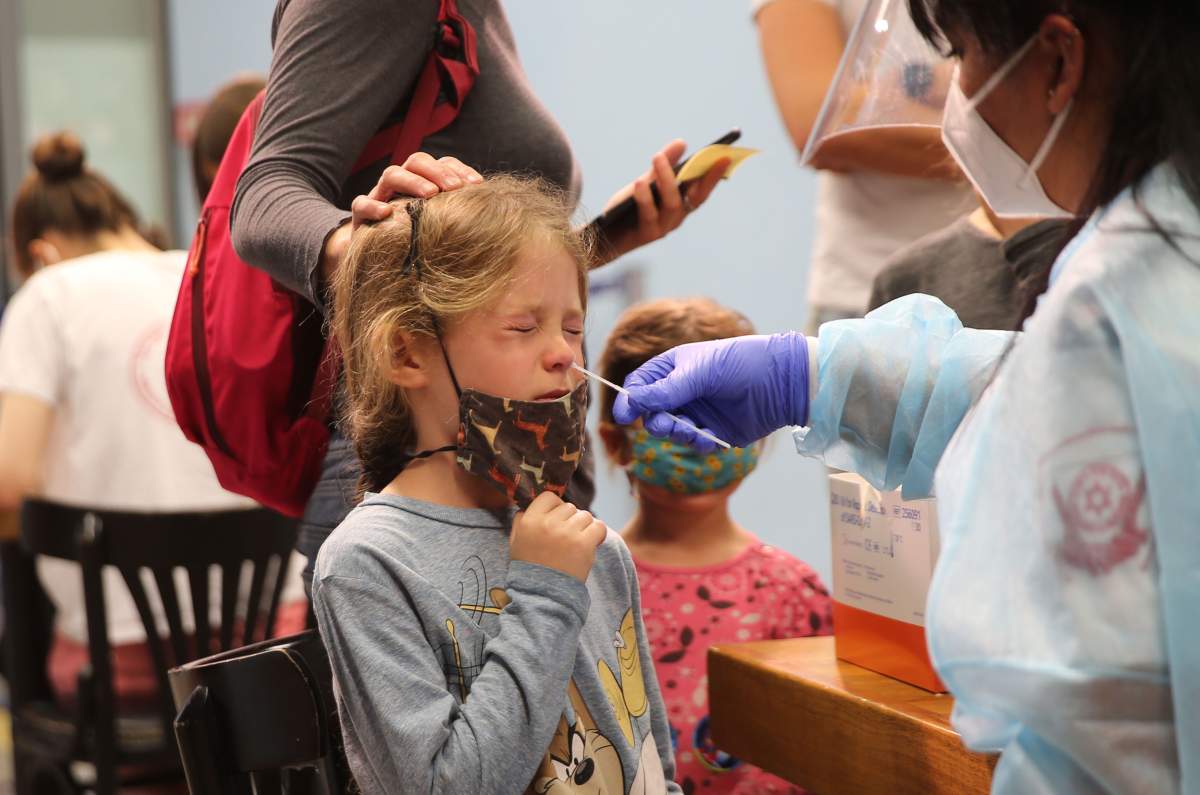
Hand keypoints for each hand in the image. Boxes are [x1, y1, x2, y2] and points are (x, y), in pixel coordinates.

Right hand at [320, 153, 482, 278]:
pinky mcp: (361, 217)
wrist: (378, 261)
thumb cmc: (418, 244)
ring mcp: (380, 197)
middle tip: (454, 188)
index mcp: (424, 183)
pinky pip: (361, 204)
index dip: (459, 170)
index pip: (442, 164)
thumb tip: (496, 224)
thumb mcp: (441, 231)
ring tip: (429, 194)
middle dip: (437, 171)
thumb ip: (460, 221)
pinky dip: (372, 206)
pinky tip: (387, 213)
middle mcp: (402, 185)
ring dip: (412, 180)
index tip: (477, 185)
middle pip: (417, 161)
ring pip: (391, 174)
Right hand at [510, 492, 607, 582]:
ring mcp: (566, 533)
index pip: (549, 497)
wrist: (543, 595)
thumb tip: (529, 504)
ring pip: (585, 515)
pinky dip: (598, 534)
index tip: (558, 520)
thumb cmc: (529, 568)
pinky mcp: (583, 543)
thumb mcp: (515, 542)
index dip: (556, 507)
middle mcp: (547, 523)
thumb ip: (520, 520)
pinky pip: (599, 526)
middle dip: (571, 520)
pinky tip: (592, 543)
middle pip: (569, 507)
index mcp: (529, 521)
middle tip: (567, 538)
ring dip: (584, 527)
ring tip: (577, 543)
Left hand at [593, 139, 728, 265]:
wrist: (603, 236)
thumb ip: (663, 166)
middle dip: (702, 177)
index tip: (725, 157)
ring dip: (667, 180)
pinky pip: (649, 215)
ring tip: (658, 157)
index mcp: (680, 206)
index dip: (715, 175)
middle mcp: (676, 219)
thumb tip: (682, 143)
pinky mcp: (645, 235)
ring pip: (673, 205)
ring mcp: (663, 228)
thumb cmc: (626, 208)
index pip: (702, 190)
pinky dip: (645, 198)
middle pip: (695, 198)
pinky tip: (639, 183)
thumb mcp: (644, 182)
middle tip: (702, 155)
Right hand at [613, 333, 810, 450]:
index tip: (625, 415)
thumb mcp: (700, 372)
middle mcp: (682, 390)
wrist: (782, 383)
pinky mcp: (713, 431)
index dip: (630, 399)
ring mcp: (697, 411)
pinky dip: (696, 442)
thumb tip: (632, 401)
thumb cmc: (741, 364)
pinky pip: (693, 442)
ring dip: (676, 433)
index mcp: (675, 367)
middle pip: (651, 411)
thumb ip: (666, 390)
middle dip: (655, 420)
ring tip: (691, 430)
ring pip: (670, 430)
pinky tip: (710, 436)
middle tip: (665, 425)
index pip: (640, 383)